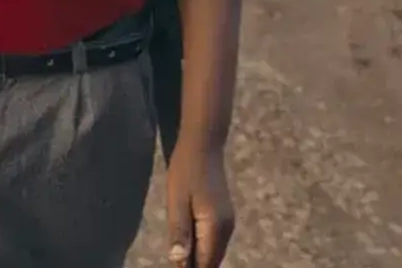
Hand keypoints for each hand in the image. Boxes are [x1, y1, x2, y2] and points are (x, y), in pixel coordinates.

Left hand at [164, 145, 234, 267]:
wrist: (204, 145)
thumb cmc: (186, 170)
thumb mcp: (176, 201)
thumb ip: (179, 231)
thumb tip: (179, 262)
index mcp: (215, 227)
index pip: (204, 264)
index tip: (175, 267)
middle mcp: (226, 229)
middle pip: (211, 262)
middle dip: (194, 267)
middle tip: (174, 263)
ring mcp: (228, 223)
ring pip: (213, 254)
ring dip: (198, 260)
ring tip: (178, 260)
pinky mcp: (224, 218)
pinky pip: (214, 243)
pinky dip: (202, 250)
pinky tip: (187, 247)